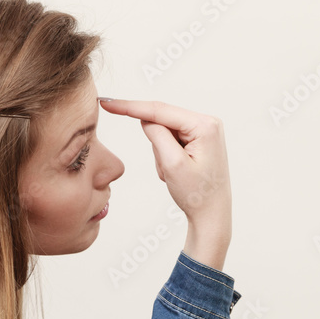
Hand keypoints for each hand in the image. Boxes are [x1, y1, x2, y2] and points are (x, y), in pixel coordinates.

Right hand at [99, 99, 230, 269]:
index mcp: (204, 125)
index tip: (108, 103)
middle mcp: (207, 122)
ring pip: (164, 132)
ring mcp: (204, 130)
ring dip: (161, 154)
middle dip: (156, 146)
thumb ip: (157, 135)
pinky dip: (167, 156)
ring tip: (176, 174)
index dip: (130, 106)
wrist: (211, 214)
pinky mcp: (199, 139)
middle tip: (168, 170)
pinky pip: (170, 140)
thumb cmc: (197, 195)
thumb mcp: (172, 164)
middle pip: (162, 121)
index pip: (159, 110)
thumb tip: (146, 118)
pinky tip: (179, 171)